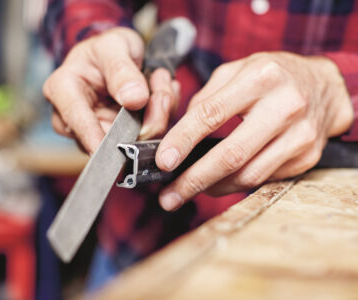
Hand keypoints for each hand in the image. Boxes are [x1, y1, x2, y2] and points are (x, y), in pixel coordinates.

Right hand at [43, 27, 179, 153]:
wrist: (116, 55)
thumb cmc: (108, 49)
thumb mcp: (114, 46)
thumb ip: (122, 70)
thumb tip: (134, 99)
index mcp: (62, 89)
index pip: (76, 119)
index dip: (94, 136)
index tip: (115, 148)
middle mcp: (72, 117)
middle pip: (107, 137)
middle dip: (143, 122)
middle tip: (163, 94)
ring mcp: (94, 132)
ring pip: (127, 141)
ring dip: (155, 118)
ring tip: (160, 85)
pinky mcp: (115, 139)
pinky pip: (141, 139)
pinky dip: (158, 119)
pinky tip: (159, 96)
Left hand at [156, 52, 353, 210]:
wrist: (323, 88)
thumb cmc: (273, 76)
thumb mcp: (237, 70)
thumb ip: (206, 97)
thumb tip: (180, 133)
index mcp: (261, 78)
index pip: (211, 114)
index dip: (183, 140)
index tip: (163, 161)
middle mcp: (285, 106)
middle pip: (231, 155)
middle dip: (194, 179)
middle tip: (169, 196)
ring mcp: (300, 136)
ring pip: (248, 175)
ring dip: (213, 188)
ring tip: (189, 190)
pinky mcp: (307, 157)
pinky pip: (263, 179)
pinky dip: (235, 185)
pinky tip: (218, 183)